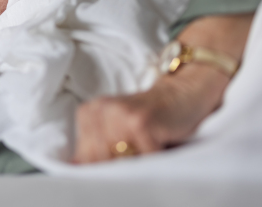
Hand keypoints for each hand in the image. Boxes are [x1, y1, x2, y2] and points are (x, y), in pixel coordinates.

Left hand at [73, 13, 252, 163]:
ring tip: (148, 149)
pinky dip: (154, 160)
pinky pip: (143, 159)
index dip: (104, 169)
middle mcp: (99, 111)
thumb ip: (97, 150)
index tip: (119, 164)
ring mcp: (120, 115)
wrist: (183, 91)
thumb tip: (79, 169)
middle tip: (139, 155)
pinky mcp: (141, 122)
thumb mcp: (116, 130)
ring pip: (120, 162)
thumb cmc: (152, 118)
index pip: (86, 157)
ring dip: (138, 165)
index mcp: (88, 113)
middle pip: (100, 161)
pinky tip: (161, 145)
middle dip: (120, 168)